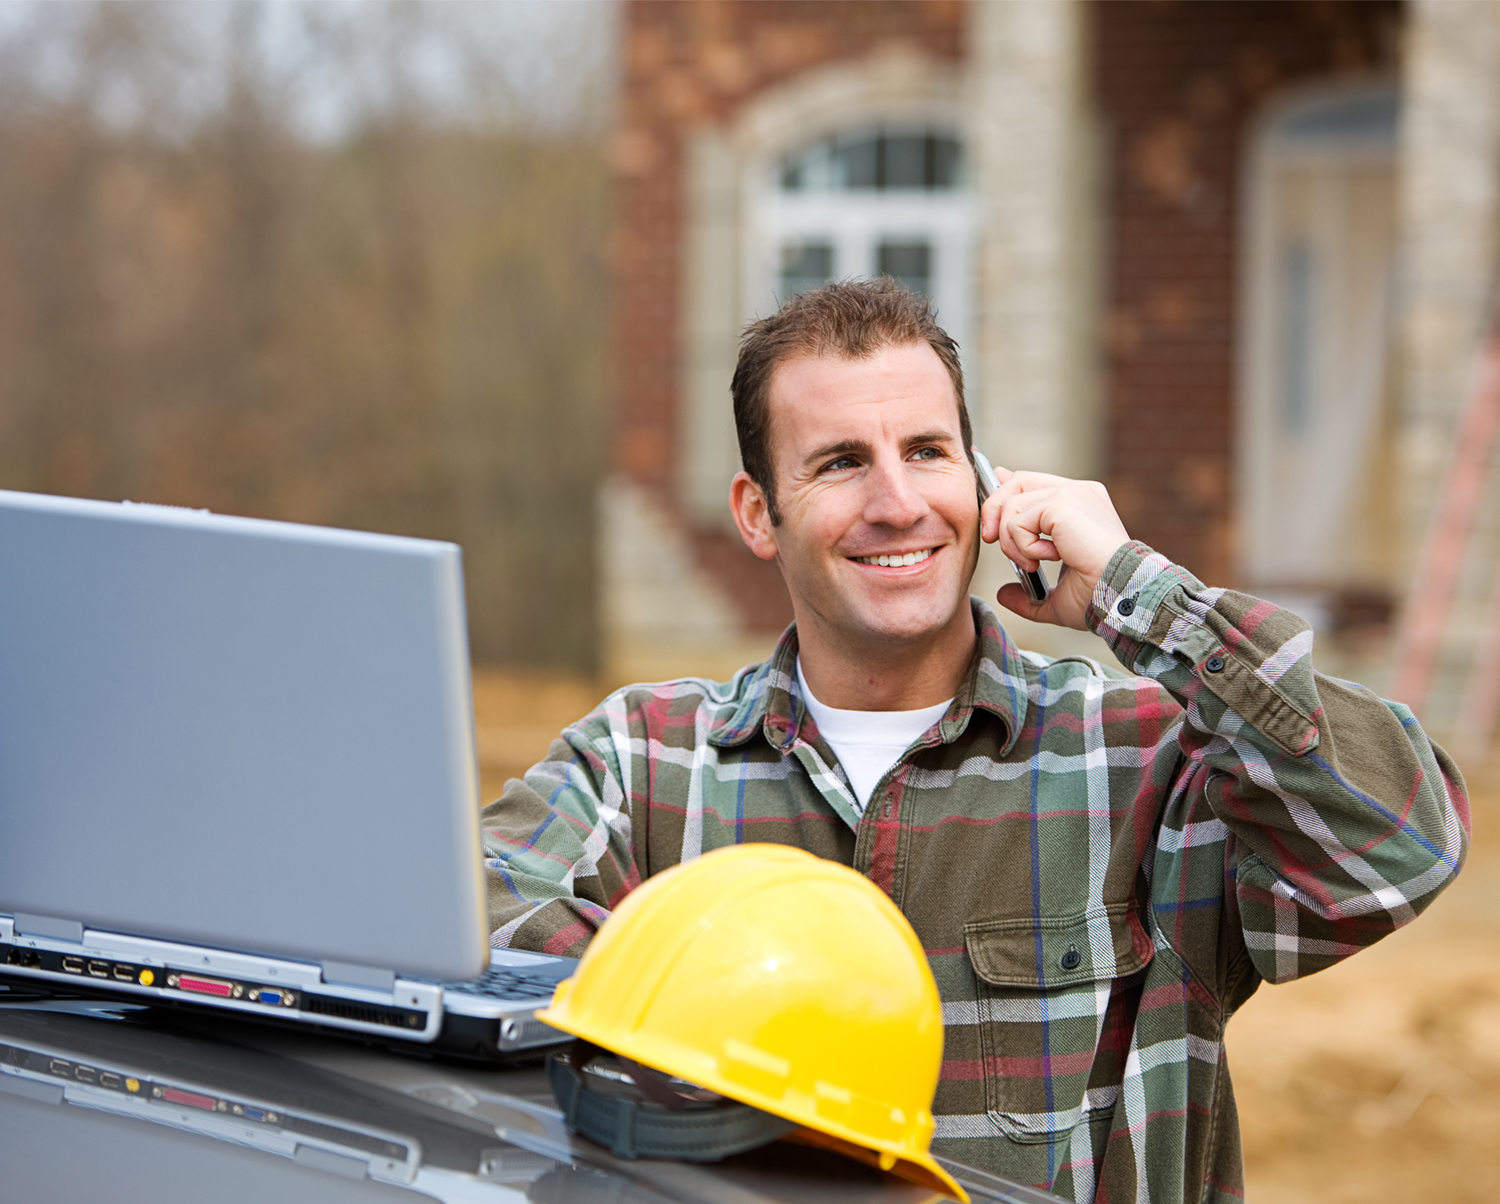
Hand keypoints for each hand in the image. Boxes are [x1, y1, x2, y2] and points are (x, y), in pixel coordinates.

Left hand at [980, 467, 1130, 629]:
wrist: (1120, 597)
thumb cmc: (1098, 598)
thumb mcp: (1055, 597)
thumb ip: (1028, 592)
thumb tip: (1003, 594)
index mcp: (1080, 504)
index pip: (1032, 482)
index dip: (1005, 490)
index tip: (990, 512)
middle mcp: (1078, 492)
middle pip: (1016, 481)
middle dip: (994, 511)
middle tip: (990, 541)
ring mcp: (1071, 494)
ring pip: (1012, 503)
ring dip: (1011, 541)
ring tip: (1032, 565)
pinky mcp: (1062, 503)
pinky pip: (1018, 519)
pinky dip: (1022, 545)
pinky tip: (1048, 559)